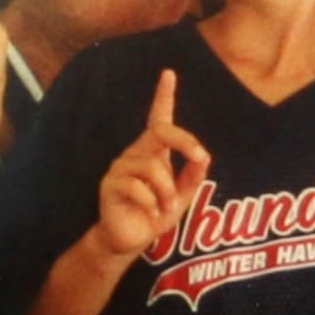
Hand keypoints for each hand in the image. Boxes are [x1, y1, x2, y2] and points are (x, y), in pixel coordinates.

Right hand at [96, 70, 209, 257]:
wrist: (129, 241)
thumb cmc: (155, 215)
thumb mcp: (182, 197)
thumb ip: (192, 177)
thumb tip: (204, 156)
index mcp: (154, 152)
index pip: (159, 119)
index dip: (163, 95)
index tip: (169, 74)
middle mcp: (136, 153)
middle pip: (161, 132)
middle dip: (185, 141)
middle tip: (201, 158)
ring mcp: (121, 167)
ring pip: (153, 167)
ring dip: (167, 192)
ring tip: (165, 208)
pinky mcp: (110, 184)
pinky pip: (138, 187)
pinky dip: (152, 203)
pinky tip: (150, 213)